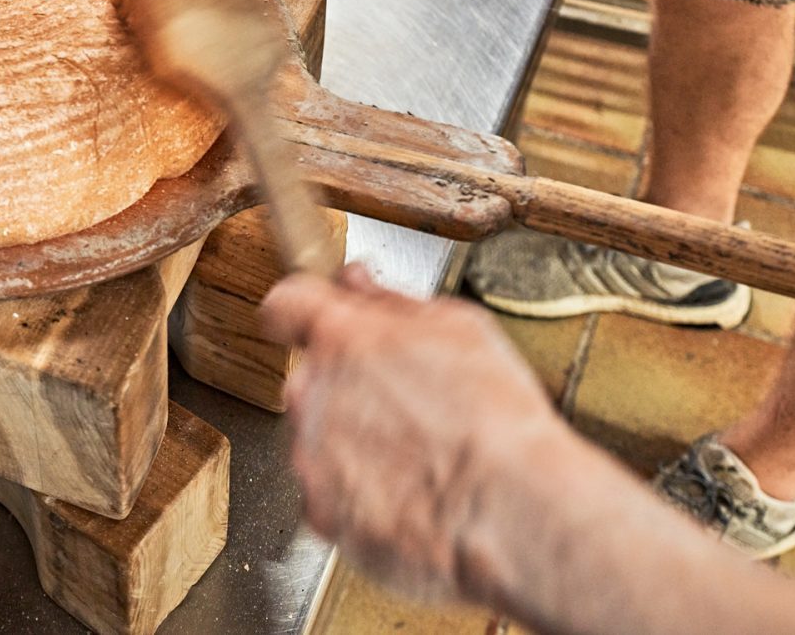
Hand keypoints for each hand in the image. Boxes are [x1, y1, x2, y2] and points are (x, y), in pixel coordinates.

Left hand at [261, 264, 568, 601]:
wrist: (509, 511)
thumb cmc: (495, 421)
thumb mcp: (460, 327)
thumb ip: (389, 299)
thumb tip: (356, 282)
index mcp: (341, 338)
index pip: (285, 304)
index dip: (303, 309)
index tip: (315, 318)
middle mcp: (312, 393)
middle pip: (311, 377)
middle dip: (347, 384)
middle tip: (405, 403)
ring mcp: (311, 454)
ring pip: (320, 436)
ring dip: (355, 440)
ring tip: (418, 454)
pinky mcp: (321, 509)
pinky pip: (330, 490)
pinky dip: (359, 492)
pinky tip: (409, 492)